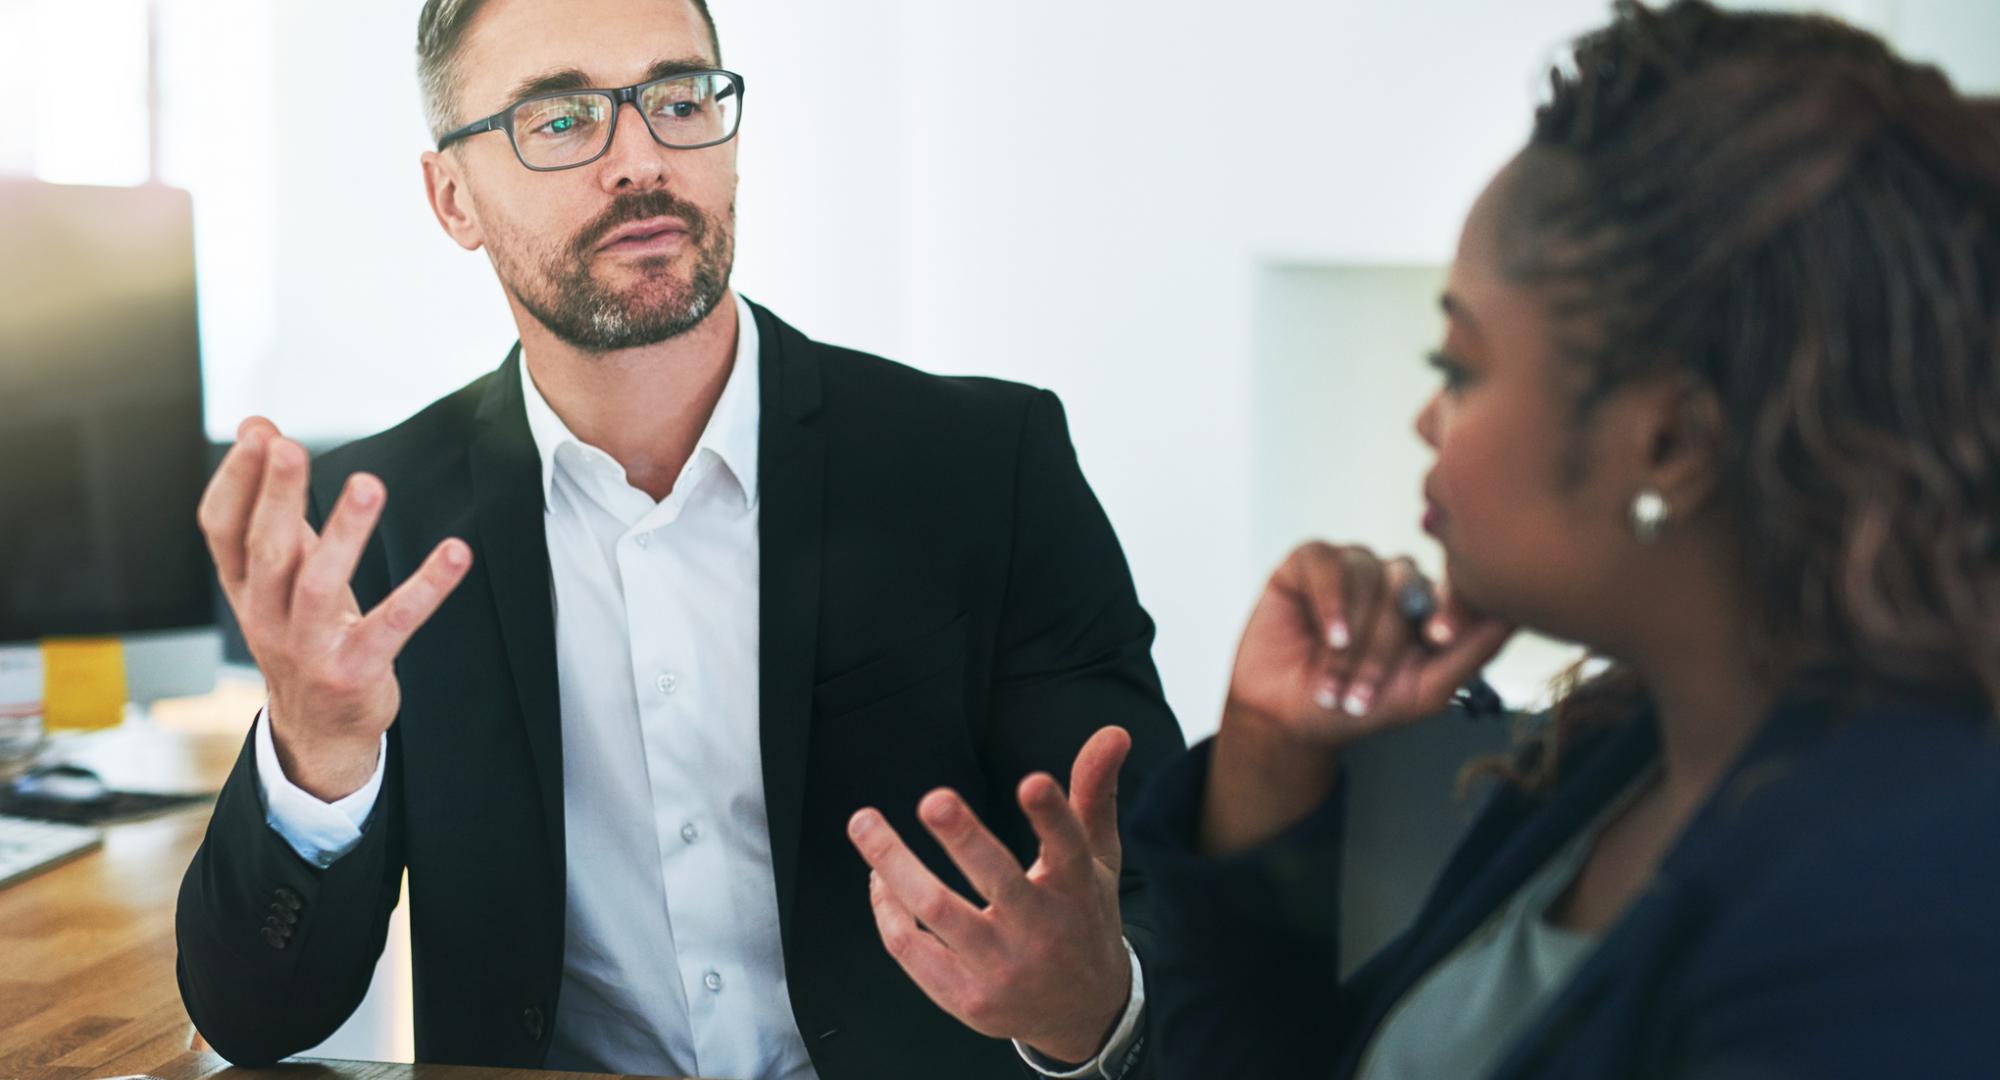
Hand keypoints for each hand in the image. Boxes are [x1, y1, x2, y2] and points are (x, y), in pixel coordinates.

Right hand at [197, 416, 472, 799]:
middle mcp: (266, 617)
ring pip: (320, 585)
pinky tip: (454, 552)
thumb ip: (271, 504)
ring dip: (344, 533)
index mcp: (244, 588)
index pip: (222, 529)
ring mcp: (309, 648)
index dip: (234, 481)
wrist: (318, 729)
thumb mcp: (277, 575)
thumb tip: (257, 427)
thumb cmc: (302, 632)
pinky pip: (394, 624)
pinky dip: (425, 588)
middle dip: (278, 497)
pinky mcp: (355, 671)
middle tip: (291, 448)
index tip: (257, 433)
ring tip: (367, 485)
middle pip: (267, 551)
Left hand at [847, 726, 1133, 1065]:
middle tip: (933, 799)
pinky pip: (912, 950)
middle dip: (965, 839)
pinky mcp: (968, 999)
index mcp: (1077, 890)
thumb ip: (1094, 793)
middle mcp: (1042, 932)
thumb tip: (1112, 731)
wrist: (1083, 1013)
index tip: (1031, 781)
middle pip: (998, 881)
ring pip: (938, 912)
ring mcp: (1002, 970)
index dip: (1052, 816)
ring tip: (864, 822)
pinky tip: (879, 876)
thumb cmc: (1083, 917)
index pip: (1069, 849)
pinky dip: (888, 910)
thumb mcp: (1098, 858)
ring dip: (895, 865)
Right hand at [1228, 541, 1511, 749]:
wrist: (1287, 718)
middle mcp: (1394, 579)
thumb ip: (1471, 654)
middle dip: (1382, 646)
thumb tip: (1516, 617)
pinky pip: (1326, 561)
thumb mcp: (1424, 691)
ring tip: (1332, 678)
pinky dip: (1328, 601)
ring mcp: (1352, 566)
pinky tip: (1328, 635)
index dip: (1448, 608)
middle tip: (1359, 695)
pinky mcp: (1309, 561)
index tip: (1437, 637)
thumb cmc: (1356, 708)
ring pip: (1366, 574)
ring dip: (1351, 634)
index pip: (1452, 586)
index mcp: (1429, 605)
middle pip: (1406, 585)